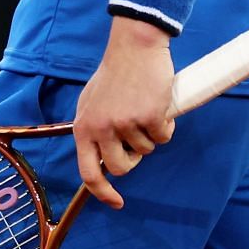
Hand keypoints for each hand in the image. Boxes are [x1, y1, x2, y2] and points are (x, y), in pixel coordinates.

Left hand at [72, 17, 175, 208]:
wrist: (134, 46)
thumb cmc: (115, 73)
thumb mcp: (92, 102)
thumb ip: (94, 128)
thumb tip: (100, 157)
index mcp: (83, 126)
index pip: (88, 172)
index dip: (102, 192)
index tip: (117, 203)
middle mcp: (101, 128)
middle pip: (121, 167)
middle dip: (133, 157)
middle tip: (137, 135)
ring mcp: (124, 124)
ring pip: (146, 151)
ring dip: (149, 134)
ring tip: (144, 108)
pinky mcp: (148, 117)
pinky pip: (163, 137)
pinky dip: (165, 126)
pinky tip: (158, 104)